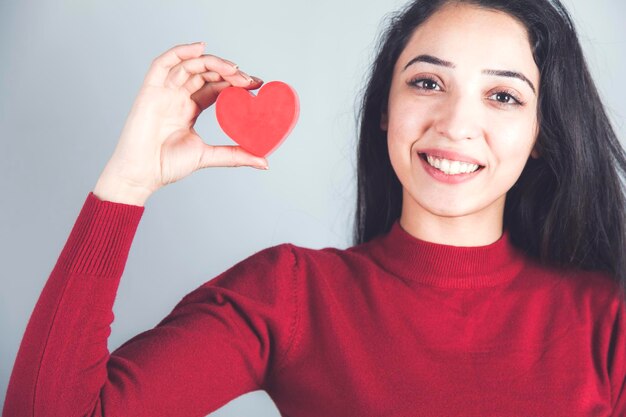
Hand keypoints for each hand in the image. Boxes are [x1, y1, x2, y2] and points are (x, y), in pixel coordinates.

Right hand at [94, 42, 266, 204]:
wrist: (142, 174)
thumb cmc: (167, 165)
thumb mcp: (208, 156)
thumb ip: (235, 155)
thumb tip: (264, 162)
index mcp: (190, 109)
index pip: (215, 87)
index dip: (234, 82)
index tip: (256, 84)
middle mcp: (177, 96)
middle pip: (204, 73)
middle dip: (228, 72)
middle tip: (248, 79)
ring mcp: (164, 92)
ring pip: (189, 65)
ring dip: (212, 62)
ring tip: (233, 69)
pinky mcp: (150, 91)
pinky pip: (163, 63)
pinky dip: (180, 52)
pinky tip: (200, 48)